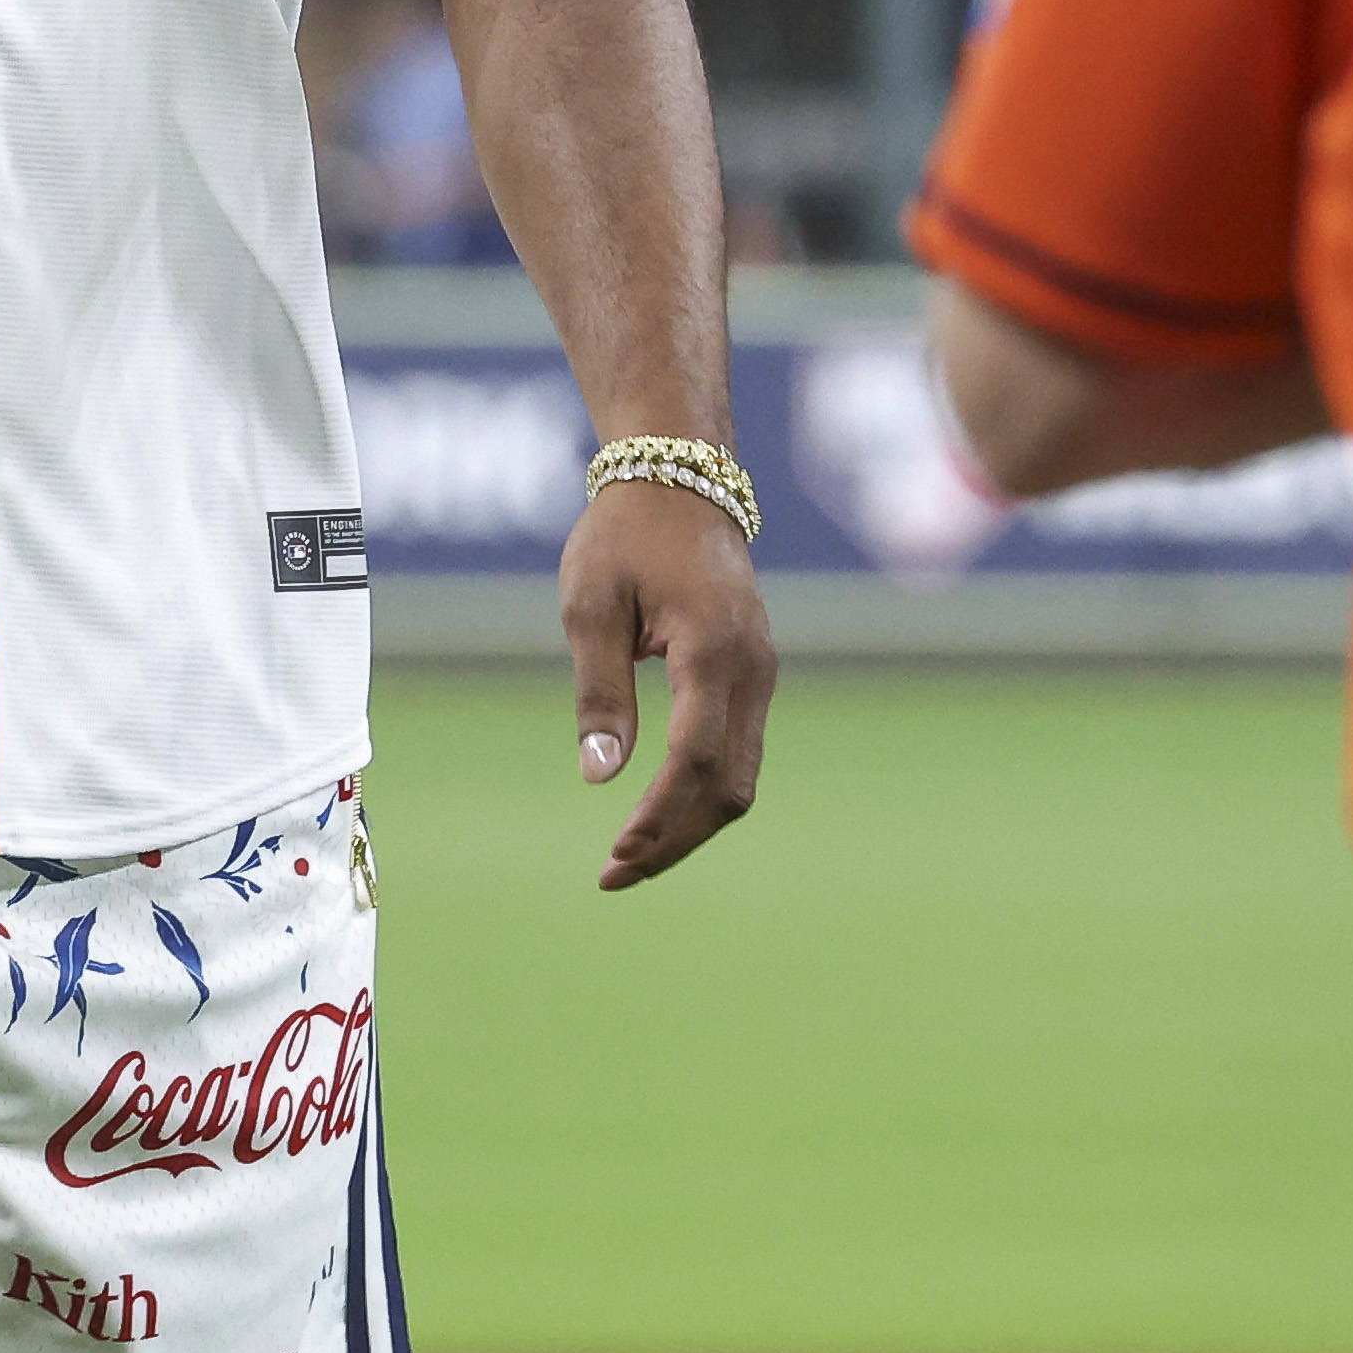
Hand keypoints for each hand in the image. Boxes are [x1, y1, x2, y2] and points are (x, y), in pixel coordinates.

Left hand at [559, 474, 772, 890]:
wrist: (681, 478)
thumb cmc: (624, 534)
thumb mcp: (591, 604)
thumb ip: (600, 691)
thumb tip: (599, 776)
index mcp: (711, 648)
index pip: (692, 756)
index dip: (658, 815)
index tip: (614, 853)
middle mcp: (752, 669)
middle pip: (727, 786)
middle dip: (675, 839)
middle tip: (613, 875)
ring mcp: (762, 674)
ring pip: (740, 778)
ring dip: (690, 826)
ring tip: (630, 858)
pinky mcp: (755, 676)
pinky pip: (738, 753)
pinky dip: (702, 794)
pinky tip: (659, 814)